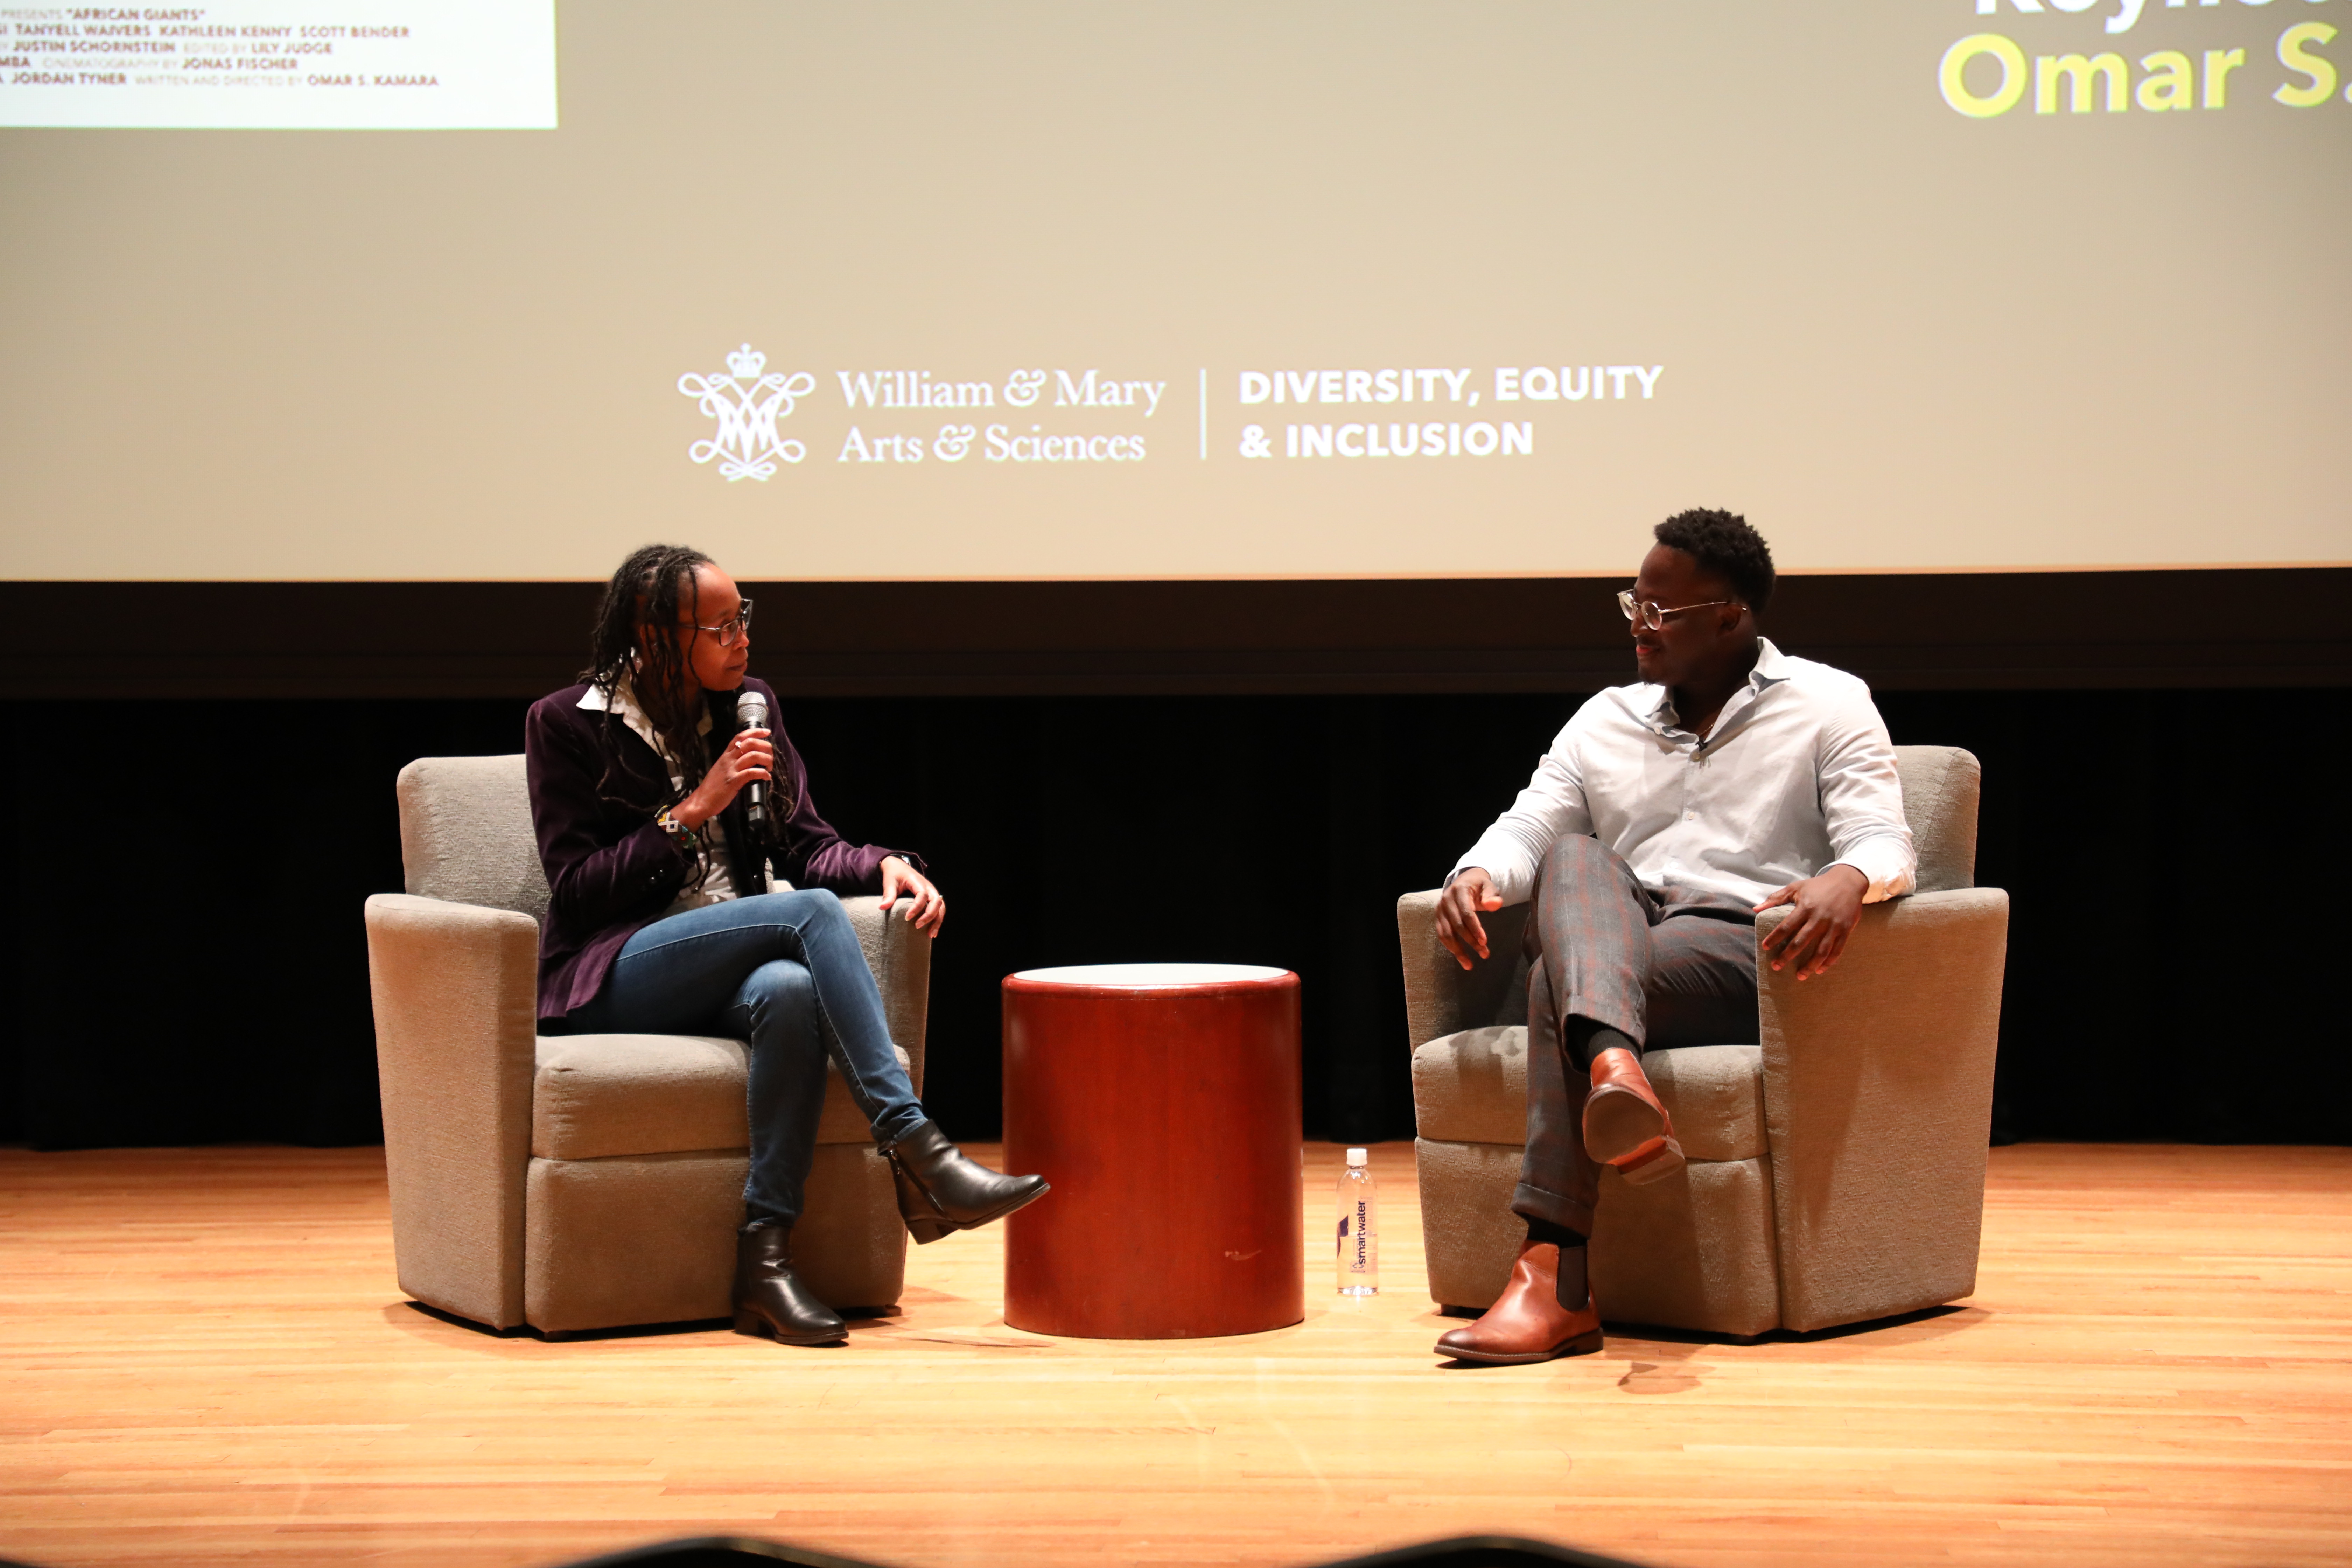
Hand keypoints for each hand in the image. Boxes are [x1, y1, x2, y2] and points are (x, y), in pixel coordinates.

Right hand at [674, 727, 772, 828]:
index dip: (755, 732)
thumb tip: (749, 758)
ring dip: (766, 759)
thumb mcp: (722, 769)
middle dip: (765, 746)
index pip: (740, 737)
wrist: (701, 801)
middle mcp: (728, 759)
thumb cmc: (713, 787)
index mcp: (726, 755)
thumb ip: (733, 762)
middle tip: (771, 755)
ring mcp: (730, 770)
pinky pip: (751, 773)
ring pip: (753, 756)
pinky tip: (767, 777)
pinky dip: (763, 773)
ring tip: (770, 767)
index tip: (767, 732)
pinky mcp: (733, 782)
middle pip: (750, 743)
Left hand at [879, 855, 944, 936]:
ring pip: (941, 907)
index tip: (907, 918)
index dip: (916, 907)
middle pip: (936, 901)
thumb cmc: (894, 874)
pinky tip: (932, 933)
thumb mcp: (889, 882)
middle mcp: (928, 887)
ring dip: (937, 921)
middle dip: (929, 915)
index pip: (922, 894)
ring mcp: (932, 892)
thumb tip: (882, 908)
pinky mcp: (932, 898)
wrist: (899, 867)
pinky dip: (937, 921)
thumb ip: (888, 895)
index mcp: (917, 881)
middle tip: (917, 926)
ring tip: (930, 935)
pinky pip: (940, 910)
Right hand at [1434, 868, 1503, 970]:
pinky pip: (1442, 936)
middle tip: (1485, 954)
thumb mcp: (1488, 886)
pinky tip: (1461, 957)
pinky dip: (1450, 947)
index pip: (1466, 912)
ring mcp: (1439, 910)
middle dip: (1470, 942)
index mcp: (1459, 891)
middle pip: (1456, 925)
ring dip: (1458, 951)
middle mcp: (1446, 900)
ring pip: (1446, 934)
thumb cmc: (1479, 886)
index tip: (1484, 942)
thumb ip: (1492, 895)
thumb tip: (1495, 905)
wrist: (1464, 881)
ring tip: (1469, 965)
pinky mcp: (1438, 918)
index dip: (1475, 928)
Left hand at [1753, 864, 1867, 980]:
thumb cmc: (1818, 885)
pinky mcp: (1845, 930)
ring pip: (1821, 951)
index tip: (1765, 947)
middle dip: (1787, 956)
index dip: (1774, 938)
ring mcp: (1833, 925)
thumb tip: (1755, 909)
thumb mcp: (1796, 887)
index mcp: (1805, 907)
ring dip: (1809, 965)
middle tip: (1776, 966)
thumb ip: (1775, 898)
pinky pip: (1837, 950)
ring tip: (1799, 976)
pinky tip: (1819, 970)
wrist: (1848, 881)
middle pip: (1801, 942)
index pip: (1786, 926)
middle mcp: (1819, 918)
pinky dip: (1828, 962)